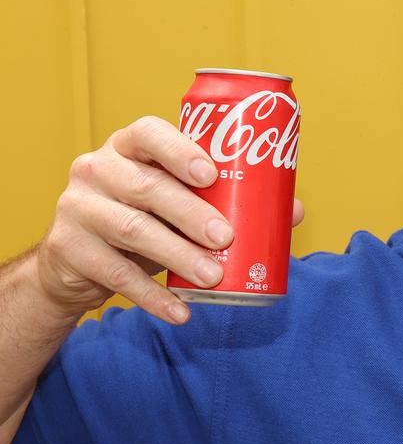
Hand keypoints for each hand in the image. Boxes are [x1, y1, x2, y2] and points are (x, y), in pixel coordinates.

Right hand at [34, 116, 305, 324]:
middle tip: (227, 237)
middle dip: (191, 213)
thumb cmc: (144, 216)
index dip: (181, 151)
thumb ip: (229, 200)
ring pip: (132, 230)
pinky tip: (182, 310)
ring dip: (178, 255)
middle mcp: (96, 168)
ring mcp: (77, 208)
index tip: (212, 175)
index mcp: (128, 146)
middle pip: (147, 187)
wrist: (78, 258)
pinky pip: (116, 275)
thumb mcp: (178, 201)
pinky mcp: (67, 249)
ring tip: (213, 276)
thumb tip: (294, 211)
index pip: (149, 133)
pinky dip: (154, 297)